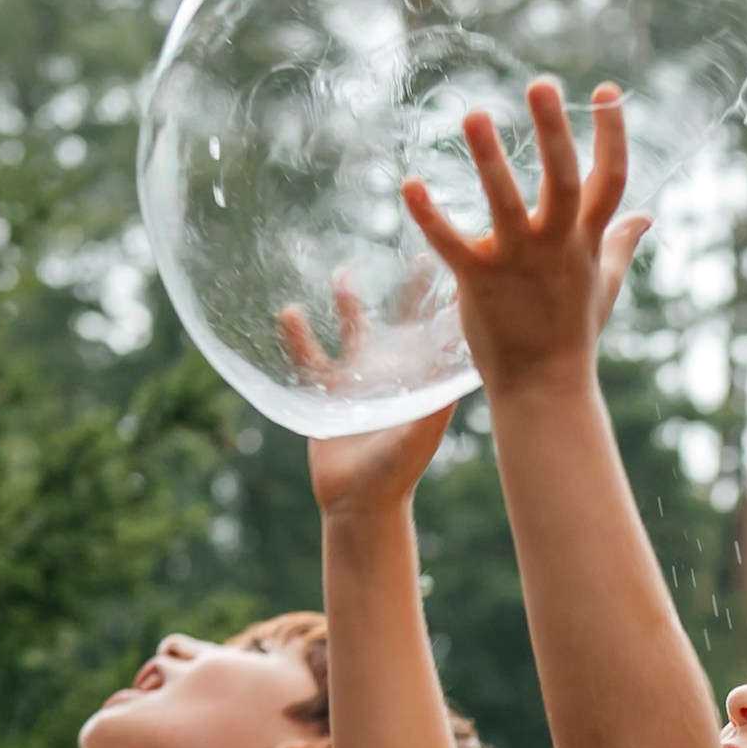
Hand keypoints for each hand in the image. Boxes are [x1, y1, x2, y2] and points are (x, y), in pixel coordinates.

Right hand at [284, 280, 458, 517]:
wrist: (358, 502)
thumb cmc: (397, 471)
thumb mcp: (421, 431)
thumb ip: (434, 399)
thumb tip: (458, 365)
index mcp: (416, 376)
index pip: (434, 328)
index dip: (442, 297)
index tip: (451, 259)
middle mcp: (390, 371)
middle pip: (398, 317)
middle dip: (403, 285)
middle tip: (406, 245)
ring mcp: (357, 379)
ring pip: (351, 328)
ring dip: (347, 302)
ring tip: (343, 272)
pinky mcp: (325, 392)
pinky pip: (307, 357)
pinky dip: (296, 336)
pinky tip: (288, 312)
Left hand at [402, 77, 651, 394]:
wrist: (543, 389)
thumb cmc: (573, 334)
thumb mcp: (604, 283)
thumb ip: (620, 242)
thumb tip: (646, 215)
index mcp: (586, 240)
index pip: (611, 179)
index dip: (612, 134)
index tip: (604, 90)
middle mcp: (556, 245)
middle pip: (564, 181)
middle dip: (555, 133)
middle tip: (540, 84)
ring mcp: (518, 263)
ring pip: (506, 204)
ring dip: (489, 161)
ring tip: (474, 115)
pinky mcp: (480, 283)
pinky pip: (452, 245)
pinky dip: (429, 216)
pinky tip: (408, 183)